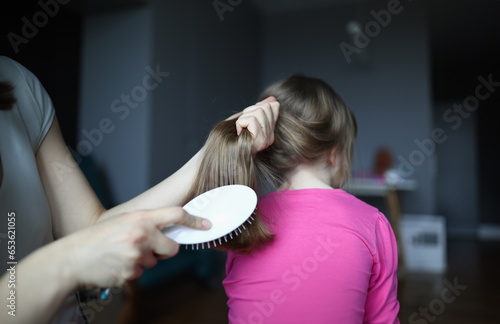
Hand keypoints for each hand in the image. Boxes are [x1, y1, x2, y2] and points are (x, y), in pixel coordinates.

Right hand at [61, 207, 210, 288]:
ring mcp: (136, 255)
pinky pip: (140, 273)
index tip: (206, 224)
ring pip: (154, 262)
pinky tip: (115, 264)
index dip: (194, 220)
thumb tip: (166, 231)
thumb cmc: (96, 238)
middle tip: (148, 247)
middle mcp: (141, 234)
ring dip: (142, 260)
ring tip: (121, 254)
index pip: (176, 215)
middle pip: (172, 248)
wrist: (72, 257)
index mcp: (140, 218)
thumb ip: (145, 224)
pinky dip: (130, 270)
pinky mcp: (130, 272)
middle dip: (165, 250)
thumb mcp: (122, 221)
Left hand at [231, 96, 279, 153]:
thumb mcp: (246, 119)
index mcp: (270, 130)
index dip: (258, 106)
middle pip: (265, 107)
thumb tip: (272, 98)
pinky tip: (240, 133)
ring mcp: (267, 138)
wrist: (225, 153)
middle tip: (243, 125)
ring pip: (258, 112)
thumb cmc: (231, 136)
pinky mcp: (261, 140)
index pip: (274, 107)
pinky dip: (240, 123)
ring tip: (241, 129)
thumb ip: (259, 109)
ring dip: (244, 118)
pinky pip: (251, 120)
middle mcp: (270, 135)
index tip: (248, 118)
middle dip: (249, 111)